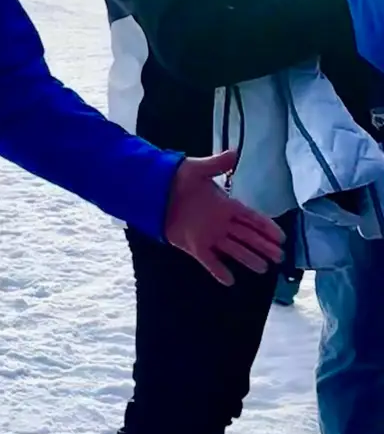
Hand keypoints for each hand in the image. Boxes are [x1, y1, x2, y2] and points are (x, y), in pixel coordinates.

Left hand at [164, 151, 284, 285]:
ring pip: (233, 250)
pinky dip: (219, 270)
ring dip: (248, 258)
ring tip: (263, 269)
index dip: (266, 227)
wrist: (152, 191)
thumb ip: (216, 164)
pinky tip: (230, 281)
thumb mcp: (197, 169)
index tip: (281, 237)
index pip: (251, 218)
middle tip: (280, 257)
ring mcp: (208, 235)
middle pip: (247, 236)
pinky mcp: (193, 246)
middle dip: (264, 246)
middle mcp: (221, 222)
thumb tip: (235, 153)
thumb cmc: (176, 177)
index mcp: (225, 204)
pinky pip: (209, 260)